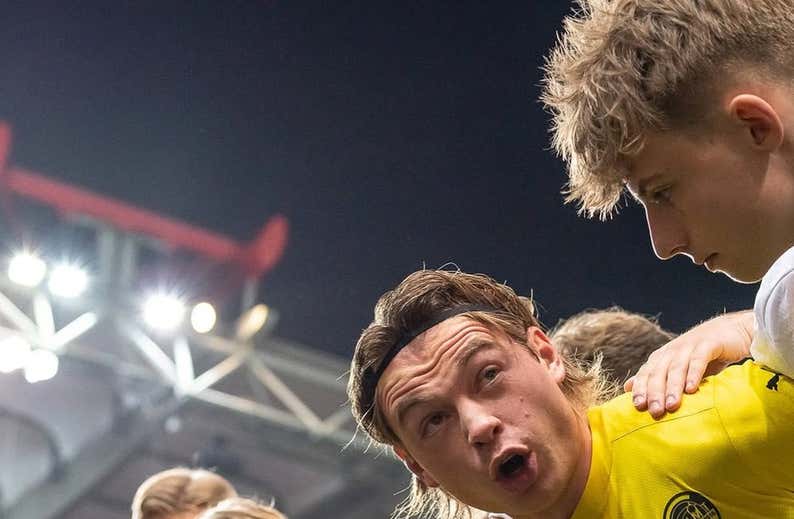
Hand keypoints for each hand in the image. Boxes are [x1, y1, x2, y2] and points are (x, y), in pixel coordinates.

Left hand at [625, 310, 753, 417]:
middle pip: (658, 373)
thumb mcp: (678, 367)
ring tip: (671, 406)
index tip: (637, 407)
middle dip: (655, 393)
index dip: (641, 389)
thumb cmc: (703, 355)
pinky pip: (698, 360)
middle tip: (655, 412)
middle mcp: (672, 351)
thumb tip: (627, 388)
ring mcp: (689, 346)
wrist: (732, 330)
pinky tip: (691, 389)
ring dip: (673, 387)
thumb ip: (654, 378)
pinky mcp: (708, 345)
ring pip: (676, 368)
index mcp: (661, 357)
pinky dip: (693, 374)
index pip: (646, 374)